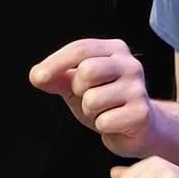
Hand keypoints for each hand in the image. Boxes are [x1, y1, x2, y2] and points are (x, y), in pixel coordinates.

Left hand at [30, 37, 158, 154]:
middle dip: (78, 90)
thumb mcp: (76, 86)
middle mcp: (131, 64)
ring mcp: (138, 89)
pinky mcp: (141, 113)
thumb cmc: (106, 101)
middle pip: (87, 71)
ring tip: (103, 111)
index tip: (38, 77)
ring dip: (90, 111)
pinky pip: (104, 121)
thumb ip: (56, 78)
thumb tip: (37, 76)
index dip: (56, 62)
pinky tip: (114, 123)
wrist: (138, 128)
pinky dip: (101, 126)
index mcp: (115, 50)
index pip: (80, 49)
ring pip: (92, 99)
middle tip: (88, 97)